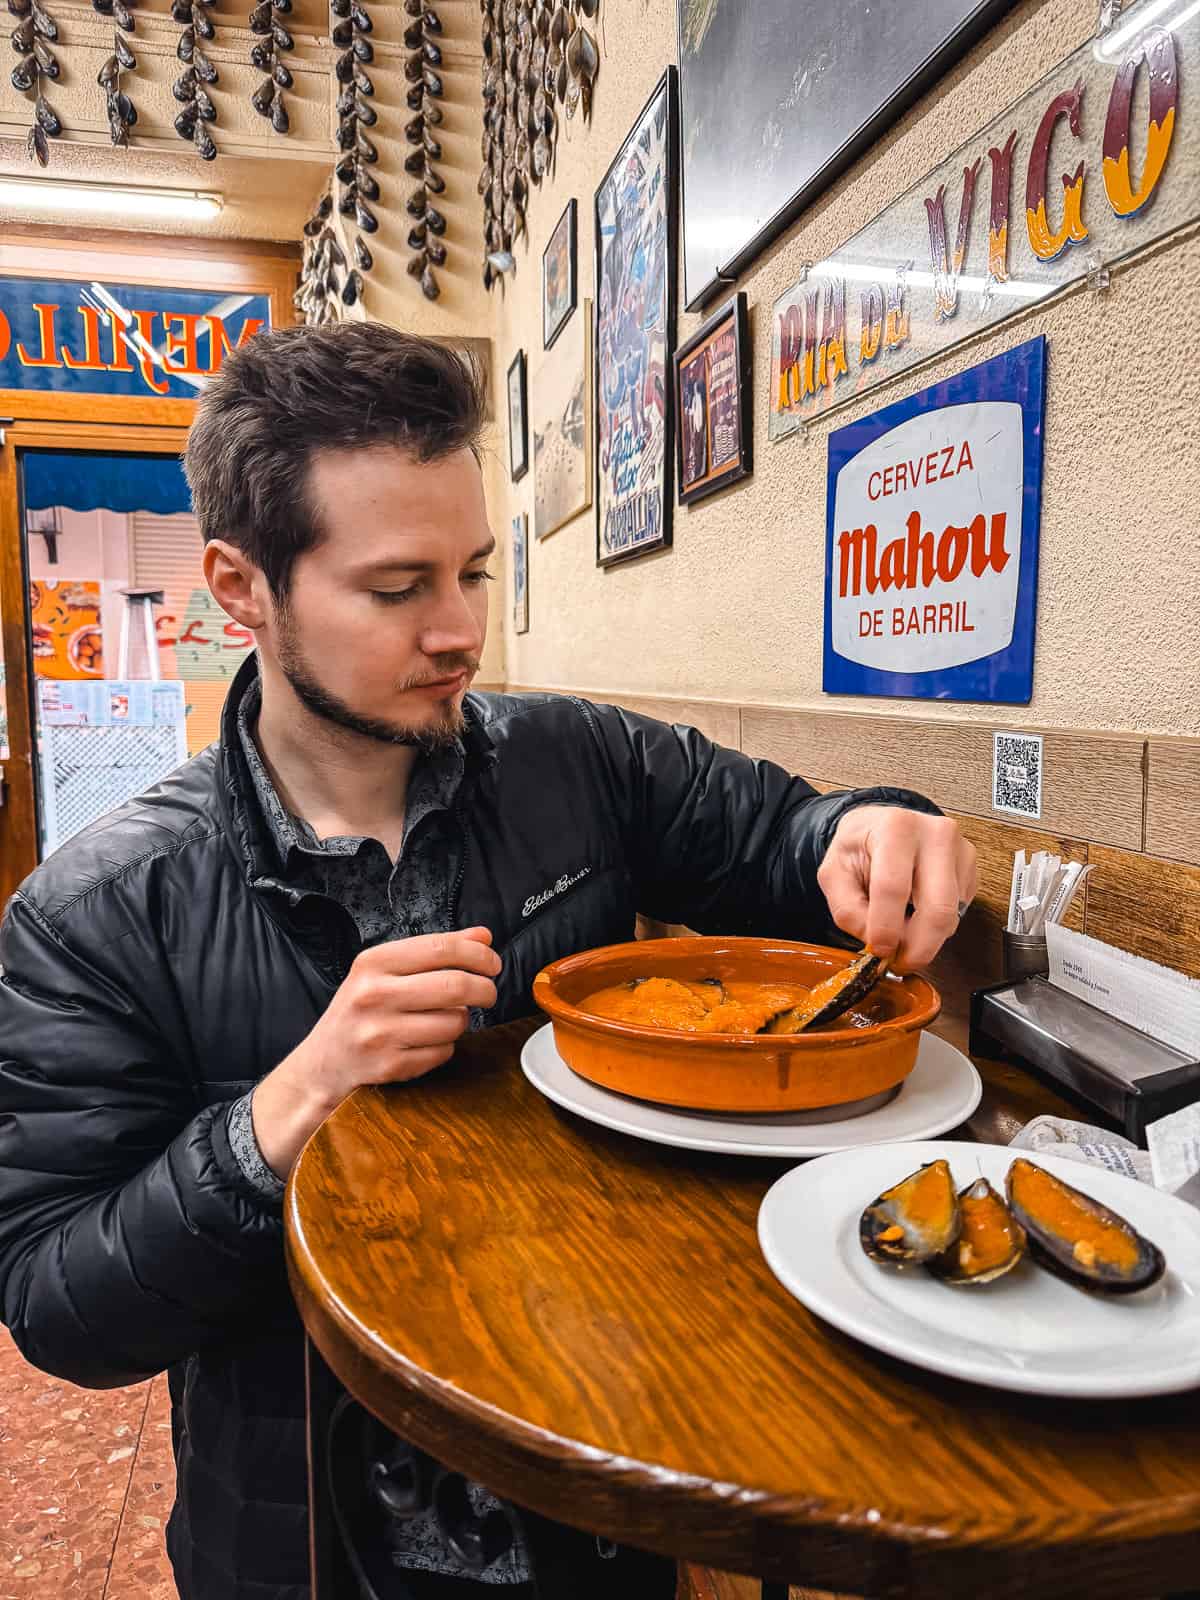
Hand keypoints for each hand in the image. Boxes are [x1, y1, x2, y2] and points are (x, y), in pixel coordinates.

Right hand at [251, 928, 500, 1178]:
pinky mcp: (389, 1066)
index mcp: (374, 962)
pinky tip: (428, 1041)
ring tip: (446, 1018)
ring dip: (462, 1020)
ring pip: (454, 1022)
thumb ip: (436, 951)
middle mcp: (374, 995)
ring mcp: (380, 1033)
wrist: (324, 1061)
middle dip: (485, 989)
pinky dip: (446, 1046)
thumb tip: (483, 936)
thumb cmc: (362, 1008)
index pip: (442, 949)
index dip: (479, 956)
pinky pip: (443, 1052)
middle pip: (456, 986)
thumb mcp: (387, 970)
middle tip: (489, 993)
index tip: (493, 964)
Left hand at [817, 807, 976, 971]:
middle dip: (918, 947)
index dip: (886, 929)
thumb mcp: (834, 875)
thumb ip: (849, 911)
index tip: (880, 950)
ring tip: (902, 930)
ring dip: (926, 936)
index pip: (893, 888)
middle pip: (937, 908)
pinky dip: (937, 923)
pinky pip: (959, 911)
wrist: (881, 826)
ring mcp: (958, 848)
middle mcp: (934, 833)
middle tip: (901, 961)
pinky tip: (918, 910)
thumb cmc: (860, 847)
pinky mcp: (970, 866)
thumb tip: (875, 942)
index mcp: (895, 828)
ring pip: (951, 915)